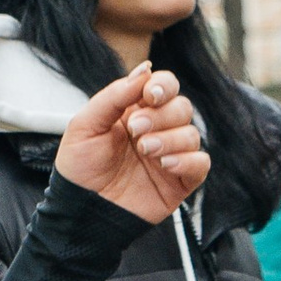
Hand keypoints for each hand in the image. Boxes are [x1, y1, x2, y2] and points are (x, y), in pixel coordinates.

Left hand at [54, 64, 210, 221]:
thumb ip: (114, 96)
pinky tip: (164, 165)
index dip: (163, 86)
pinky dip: (187, 160)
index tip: (148, 95)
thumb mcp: (85, 125)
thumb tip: (144, 69)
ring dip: (169, 139)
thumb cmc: (79, 169)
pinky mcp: (179, 181)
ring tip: (145, 151)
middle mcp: (157, 130)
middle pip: (182, 107)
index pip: (164, 86)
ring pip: (191, 134)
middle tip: (136, 130)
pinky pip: (200, 163)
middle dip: (161, 116)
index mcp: (135, 111)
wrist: (80, 211)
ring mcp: (170, 155)